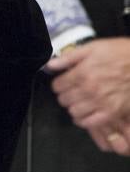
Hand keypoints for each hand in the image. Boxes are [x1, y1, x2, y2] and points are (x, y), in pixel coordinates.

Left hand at [47, 37, 129, 155]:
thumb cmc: (121, 53)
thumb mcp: (94, 48)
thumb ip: (69, 57)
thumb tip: (50, 65)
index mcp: (82, 73)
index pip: (57, 86)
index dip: (60, 84)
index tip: (65, 82)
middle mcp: (89, 90)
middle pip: (64, 100)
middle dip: (66, 95)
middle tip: (74, 92)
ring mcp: (101, 103)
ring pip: (74, 112)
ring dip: (74, 107)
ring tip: (81, 102)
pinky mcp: (112, 113)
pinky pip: (89, 123)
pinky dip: (85, 120)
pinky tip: (87, 113)